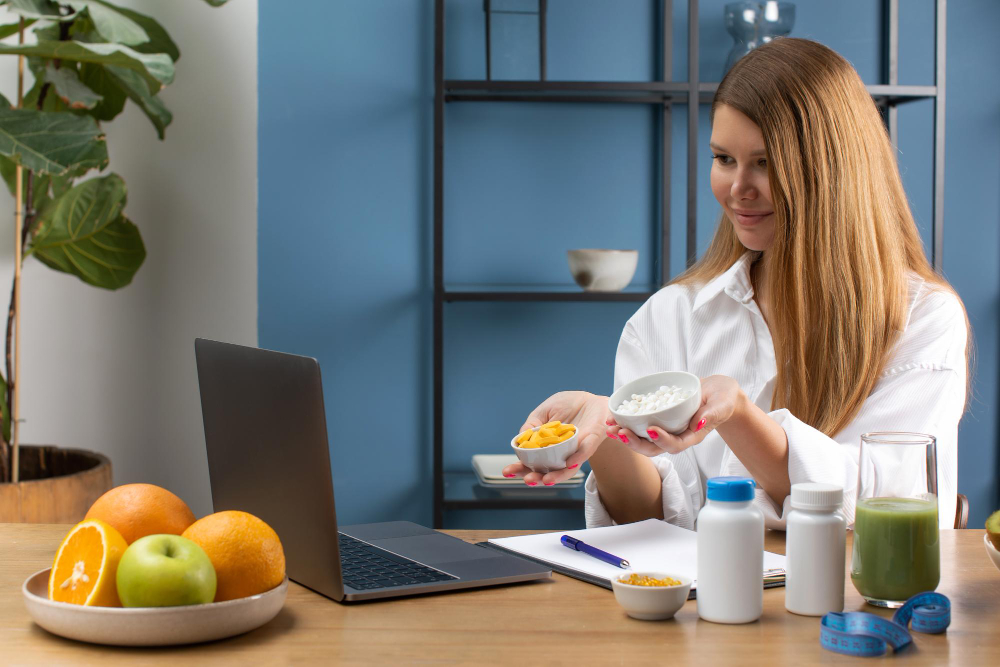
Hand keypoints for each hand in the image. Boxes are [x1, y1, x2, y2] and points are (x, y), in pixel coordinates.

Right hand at [501, 391, 609, 485]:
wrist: (591, 400)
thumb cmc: (567, 406)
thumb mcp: (544, 412)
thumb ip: (532, 425)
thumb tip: (521, 438)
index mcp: (548, 447)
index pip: (532, 461)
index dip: (519, 467)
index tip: (507, 472)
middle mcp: (561, 454)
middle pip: (547, 471)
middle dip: (535, 477)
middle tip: (526, 480)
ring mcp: (577, 450)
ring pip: (566, 469)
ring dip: (556, 476)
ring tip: (545, 481)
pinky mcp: (592, 441)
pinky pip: (585, 451)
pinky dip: (577, 457)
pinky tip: (568, 463)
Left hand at [606, 375, 746, 456]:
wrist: (718, 393)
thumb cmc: (723, 399)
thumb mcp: (723, 403)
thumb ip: (714, 413)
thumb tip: (700, 422)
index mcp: (692, 436)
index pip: (675, 445)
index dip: (662, 440)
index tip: (650, 429)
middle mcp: (676, 436)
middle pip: (653, 448)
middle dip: (635, 442)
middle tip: (620, 432)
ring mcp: (666, 429)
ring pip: (643, 440)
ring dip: (625, 435)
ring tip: (610, 427)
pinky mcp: (659, 419)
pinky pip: (640, 425)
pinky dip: (626, 422)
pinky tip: (613, 417)